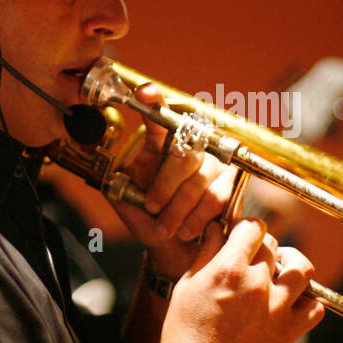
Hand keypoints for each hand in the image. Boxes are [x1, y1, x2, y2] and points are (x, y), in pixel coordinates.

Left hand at [109, 84, 236, 276]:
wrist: (178, 249)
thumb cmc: (153, 221)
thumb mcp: (129, 204)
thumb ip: (119, 190)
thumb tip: (111, 182)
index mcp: (162, 143)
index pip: (159, 115)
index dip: (154, 100)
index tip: (144, 94)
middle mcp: (192, 146)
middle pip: (183, 154)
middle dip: (165, 186)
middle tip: (152, 207)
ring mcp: (214, 163)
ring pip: (200, 180)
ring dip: (179, 209)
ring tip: (166, 228)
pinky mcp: (231, 183)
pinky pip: (216, 197)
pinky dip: (197, 218)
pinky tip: (187, 230)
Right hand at [159, 218, 324, 342]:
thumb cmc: (185, 333)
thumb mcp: (187, 285)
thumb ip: (207, 253)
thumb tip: (218, 229)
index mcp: (229, 269)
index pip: (253, 228)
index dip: (247, 228)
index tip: (241, 236)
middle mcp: (257, 285)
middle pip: (274, 246)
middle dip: (262, 248)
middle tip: (252, 259)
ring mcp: (276, 310)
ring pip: (302, 269)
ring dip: (292, 266)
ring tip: (280, 273)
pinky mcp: (287, 333)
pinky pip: (314, 308)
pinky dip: (307, 301)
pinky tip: (290, 303)